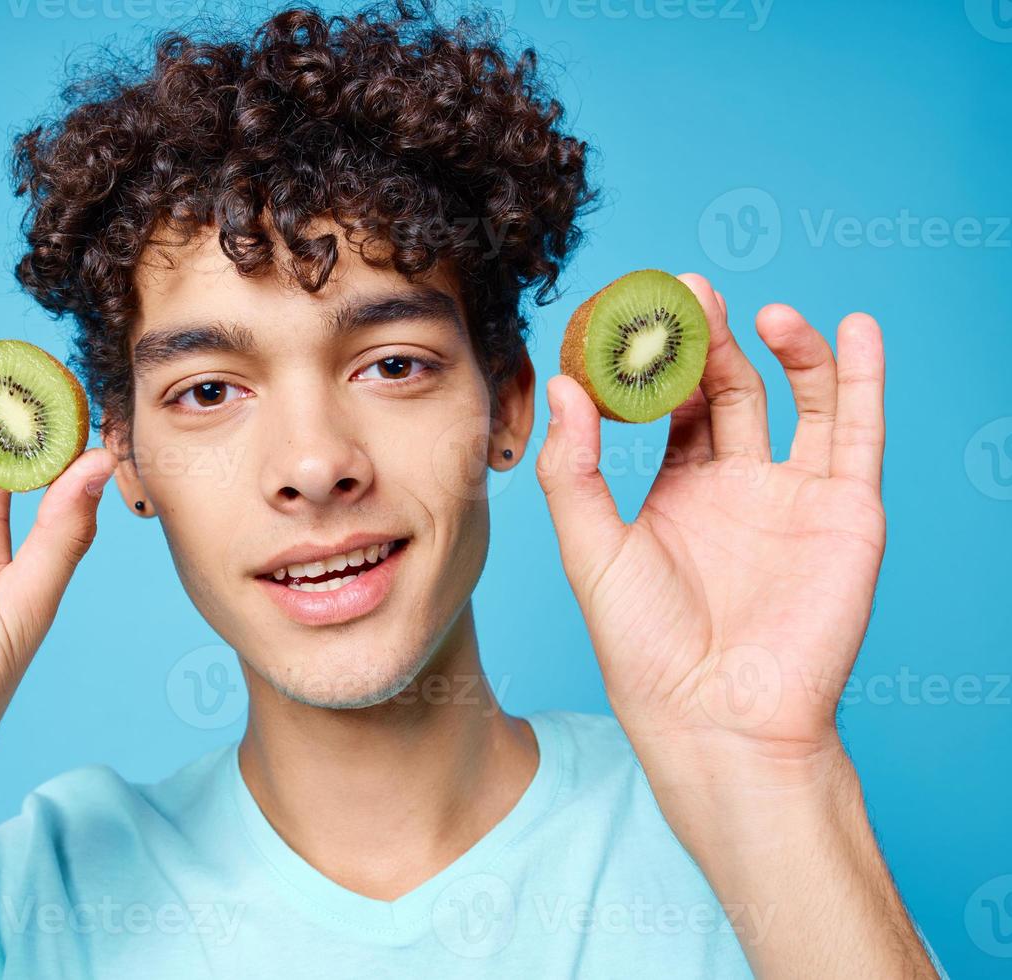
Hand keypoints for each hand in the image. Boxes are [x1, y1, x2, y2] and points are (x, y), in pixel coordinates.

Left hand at [535, 275, 886, 772]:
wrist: (718, 717)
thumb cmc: (644, 647)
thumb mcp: (592, 549)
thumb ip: (574, 469)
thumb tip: (561, 384)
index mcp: (676, 491)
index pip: (669, 404)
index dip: (654, 360)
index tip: (634, 311)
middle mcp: (737, 486)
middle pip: (728, 391)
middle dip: (710, 341)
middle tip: (688, 293)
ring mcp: (794, 496)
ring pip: (798, 400)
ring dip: (785, 349)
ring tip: (760, 313)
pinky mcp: (845, 512)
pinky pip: (859, 433)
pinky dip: (861, 379)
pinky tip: (855, 329)